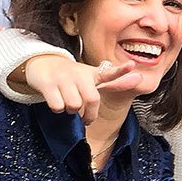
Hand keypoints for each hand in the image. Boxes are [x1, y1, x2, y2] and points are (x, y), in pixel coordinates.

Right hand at [22, 56, 141, 124]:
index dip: (121, 70)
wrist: (43, 62)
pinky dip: (58, 109)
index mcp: (93, 74)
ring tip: (68, 105)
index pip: (109, 73)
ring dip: (71, 111)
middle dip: (89, 114)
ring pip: (73, 105)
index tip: (131, 65)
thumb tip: (138, 78)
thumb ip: (114, 81)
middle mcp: (80, 74)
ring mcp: (63, 78)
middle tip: (86, 118)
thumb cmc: (73, 75)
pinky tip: (57, 103)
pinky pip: (57, 105)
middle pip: (91, 100)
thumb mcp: (93, 77)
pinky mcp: (47, 83)